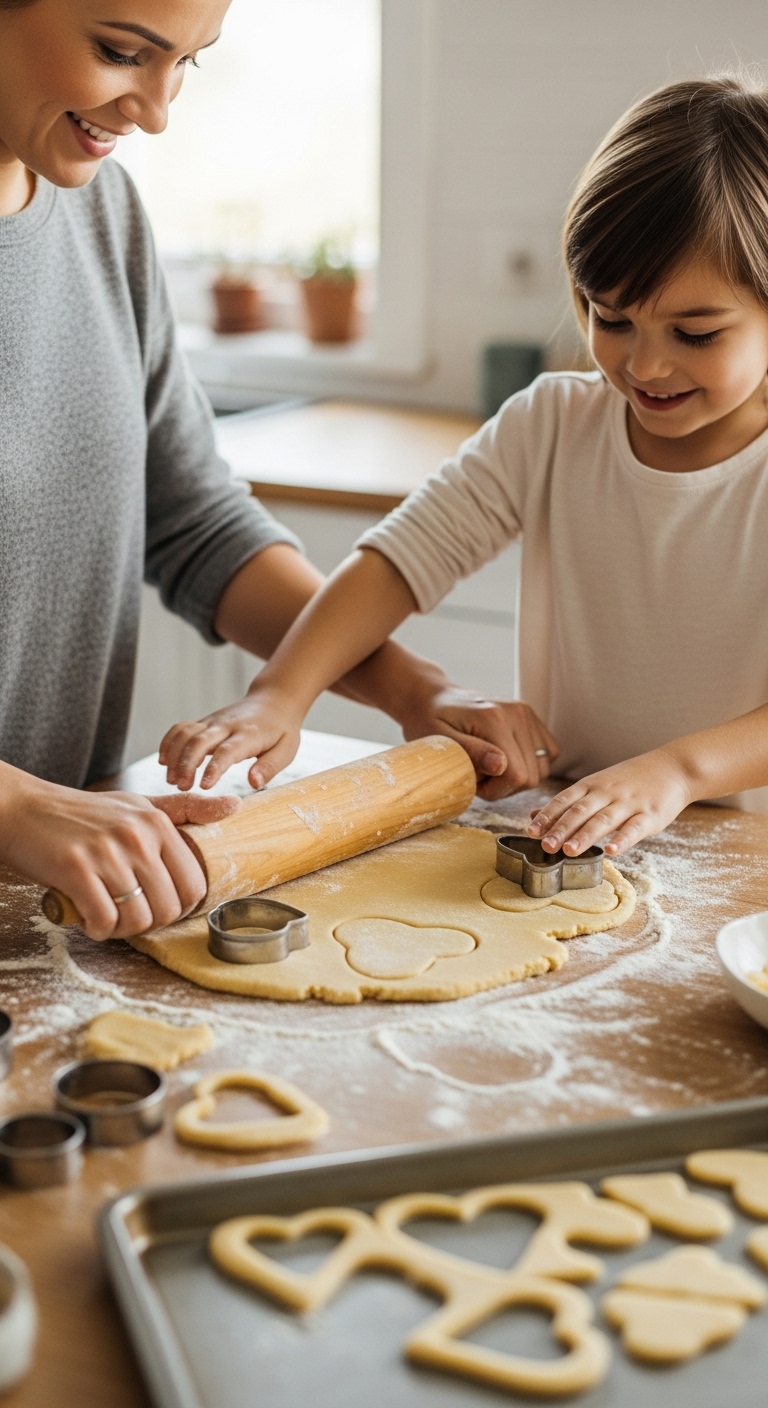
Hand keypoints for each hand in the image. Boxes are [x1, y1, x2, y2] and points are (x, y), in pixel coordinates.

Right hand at [0, 772, 239, 940]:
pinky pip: (104, 920)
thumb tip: (234, 805)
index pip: (193, 885)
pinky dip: (99, 929)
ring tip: (110, 918)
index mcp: (157, 823)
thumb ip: (186, 809)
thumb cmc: (82, 813)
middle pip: (169, 908)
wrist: (24, 809)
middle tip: (131, 915)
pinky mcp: (76, 870)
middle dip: (152, 922)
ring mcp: (107, 853)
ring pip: (139, 919)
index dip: (179, 907)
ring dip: (124, 930)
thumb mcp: (137, 805)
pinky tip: (90, 919)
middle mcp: (137, 836)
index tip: (159, 906)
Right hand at [160, 684, 301, 791]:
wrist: (274, 700)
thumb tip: (254, 783)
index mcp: (248, 735)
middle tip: (180, 786)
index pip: (227, 751)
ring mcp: (213, 721)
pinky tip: (163, 760)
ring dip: (174, 755)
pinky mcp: (205, 722)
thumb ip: (269, 767)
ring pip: (186, 733)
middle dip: (186, 764)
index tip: (203, 786)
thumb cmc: (281, 730)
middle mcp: (226, 725)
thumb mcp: (286, 750)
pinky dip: (169, 741)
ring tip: (171, 779)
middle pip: (199, 741)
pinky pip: (181, 728)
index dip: (214, 768)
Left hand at [398, 679, 558, 800]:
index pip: (518, 775)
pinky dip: (530, 763)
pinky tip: (506, 760)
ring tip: (490, 767)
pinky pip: (548, 752)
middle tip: (479, 775)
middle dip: (505, 786)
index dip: (497, 790)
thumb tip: (500, 766)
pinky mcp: (530, 716)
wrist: (432, 697)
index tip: (474, 782)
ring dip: (518, 776)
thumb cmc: (429, 721)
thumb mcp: (441, 741)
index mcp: (495, 719)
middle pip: (533, 775)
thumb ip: (472, 753)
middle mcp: (517, 713)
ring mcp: (527, 713)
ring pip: (543, 768)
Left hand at [527, 747, 692, 856]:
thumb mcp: (597, 784)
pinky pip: (634, 828)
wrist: (673, 767)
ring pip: (604, 820)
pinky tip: (611, 850)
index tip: (531, 831)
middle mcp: (607, 792)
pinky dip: (622, 839)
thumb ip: (568, 802)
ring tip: (569, 851)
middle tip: (545, 845)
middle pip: (580, 811)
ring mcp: (629, 803)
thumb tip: (533, 816)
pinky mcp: (650, 815)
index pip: (564, 800)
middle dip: (561, 828)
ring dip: (585, 836)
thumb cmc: (630, 780)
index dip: (547, 816)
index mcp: (592, 785)